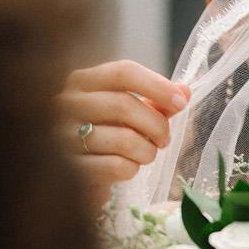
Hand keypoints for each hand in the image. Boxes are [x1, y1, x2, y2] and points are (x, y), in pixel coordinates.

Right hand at [56, 60, 188, 203]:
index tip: (181, 102)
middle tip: (164, 139)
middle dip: (156, 125)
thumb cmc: (107, 136)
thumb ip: (156, 102)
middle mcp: (66, 103)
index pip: (123, 72)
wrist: (77, 176)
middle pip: (124, 104)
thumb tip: (185, 90)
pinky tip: (127, 168)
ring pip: (123, 139)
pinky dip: (132, 169)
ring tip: (145, 155)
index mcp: (82, 82)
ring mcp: (63, 135)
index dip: (157, 86)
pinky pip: (116, 166)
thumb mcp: (129, 113)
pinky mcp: (71, 167)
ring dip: (147, 151)